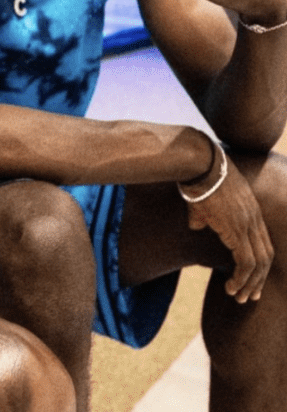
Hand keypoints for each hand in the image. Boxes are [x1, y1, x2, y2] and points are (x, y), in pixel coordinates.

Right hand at [184, 157, 272, 302]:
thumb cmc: (198, 177)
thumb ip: (204, 215)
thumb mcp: (205, 199)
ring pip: (259, 264)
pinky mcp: (236, 230)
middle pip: (266, 256)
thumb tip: (196, 226)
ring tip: (239, 297)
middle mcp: (254, 219)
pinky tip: (231, 287)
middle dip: (259, 280)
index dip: (261, 264)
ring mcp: (247, 224)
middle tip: (251, 297)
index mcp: (251, 210)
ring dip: (251, 284)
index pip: (264, 243)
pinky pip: (246, 262)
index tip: (253, 280)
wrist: (200, 164)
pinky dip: (241, 279)